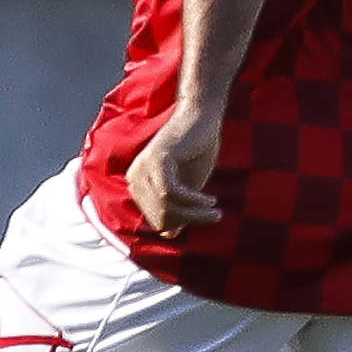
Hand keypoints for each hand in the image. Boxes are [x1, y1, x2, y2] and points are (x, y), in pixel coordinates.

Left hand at [127, 103, 223, 237]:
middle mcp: (135, 178)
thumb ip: (177, 207)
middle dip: (190, 221)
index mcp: (139, 185)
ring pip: (166, 207)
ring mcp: (144, 168)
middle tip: (216, 216)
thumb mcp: (187, 185)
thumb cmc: (196, 150)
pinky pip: (171, 192)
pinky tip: (210, 200)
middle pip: (160, 217)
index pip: (156, 220)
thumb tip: (169, 235)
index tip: (205, 218)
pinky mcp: (157, 159)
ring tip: (216, 212)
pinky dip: (193, 200)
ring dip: (194, 214)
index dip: (182, 224)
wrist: (201, 116)